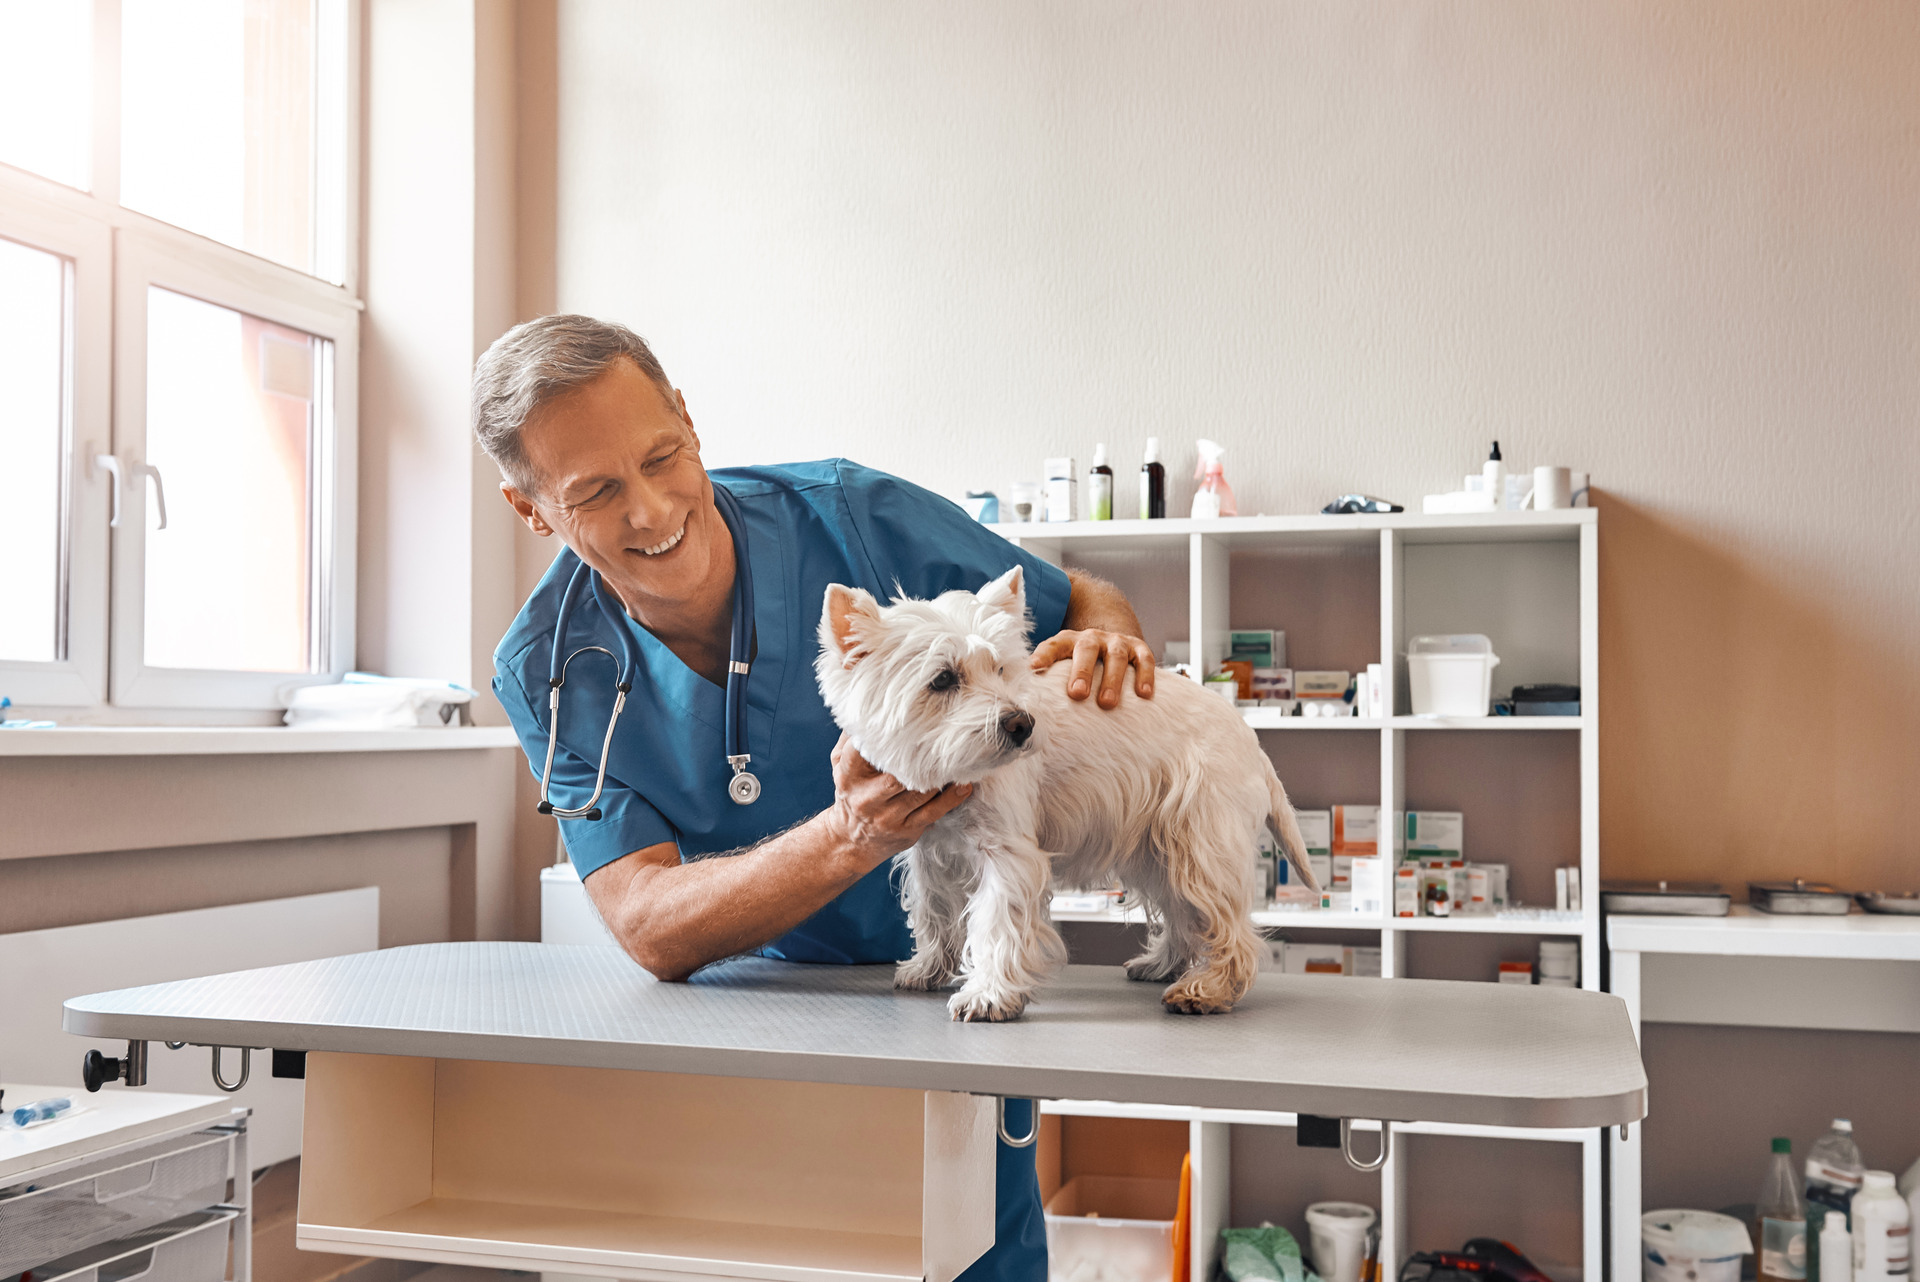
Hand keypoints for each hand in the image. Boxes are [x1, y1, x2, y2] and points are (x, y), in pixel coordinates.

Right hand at [821, 734, 971, 870]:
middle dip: (920, 758)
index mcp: (848, 776)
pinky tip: (964, 784)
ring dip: (941, 775)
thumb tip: (872, 705)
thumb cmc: (852, 790)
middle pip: (898, 775)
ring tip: (958, 757)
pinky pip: (935, 811)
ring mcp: (888, 817)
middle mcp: (866, 798)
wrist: (851, 839)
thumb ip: (852, 736)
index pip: (865, 751)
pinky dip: (953, 797)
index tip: (907, 722)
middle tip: (941, 738)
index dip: (886, 738)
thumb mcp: (841, 763)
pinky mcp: (907, 830)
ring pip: (921, 792)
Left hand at [1030, 629, 1155, 708]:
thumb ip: (1046, 677)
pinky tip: (1144, 694)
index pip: (1053, 645)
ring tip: (1107, 703)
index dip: (1043, 655)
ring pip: (1115, 656)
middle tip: (1077, 694)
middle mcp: (1092, 638)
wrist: (1110, 638)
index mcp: (1068, 641)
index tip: (1034, 668)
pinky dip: (1145, 675)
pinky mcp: (1139, 648)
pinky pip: (1144, 659)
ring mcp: (1116, 642)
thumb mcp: (1062, 663)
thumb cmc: (1080, 663)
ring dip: (1112, 679)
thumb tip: (1021, 700)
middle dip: (1082, 672)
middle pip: (1086, 649)